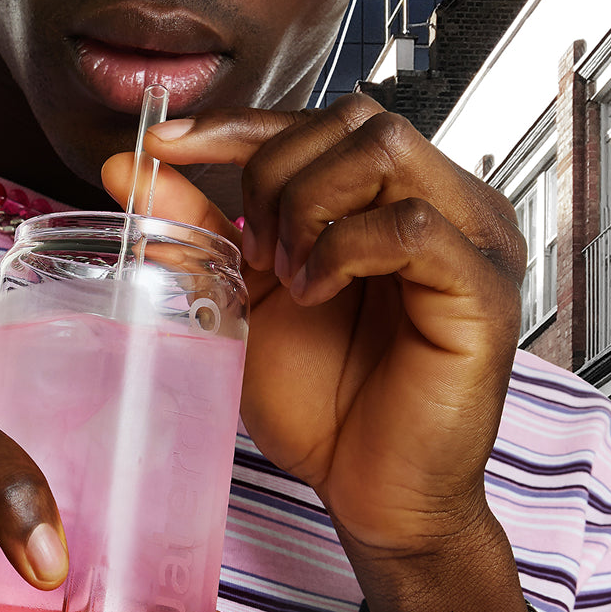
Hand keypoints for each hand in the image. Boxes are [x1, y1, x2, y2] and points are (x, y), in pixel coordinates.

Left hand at [103, 96, 525, 559]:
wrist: (372, 494)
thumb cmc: (324, 400)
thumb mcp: (244, 296)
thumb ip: (198, 226)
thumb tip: (126, 164)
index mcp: (397, 195)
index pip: (324, 117)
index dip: (240, 122)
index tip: (166, 145)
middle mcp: (447, 203)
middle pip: (354, 118)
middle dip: (276, 172)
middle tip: (255, 252)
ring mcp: (474, 241)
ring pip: (384, 149)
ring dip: (309, 204)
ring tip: (289, 274)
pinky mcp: (484, 290)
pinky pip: (411, 224)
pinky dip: (343, 248)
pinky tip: (316, 291)